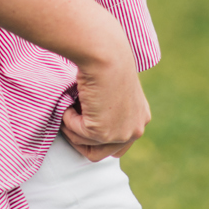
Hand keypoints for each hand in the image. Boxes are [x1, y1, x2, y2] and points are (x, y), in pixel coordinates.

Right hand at [60, 43, 151, 161]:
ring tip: (71, 104)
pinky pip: (75, 132)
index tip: (81, 123)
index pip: (117, 146)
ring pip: (85, 145)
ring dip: (72, 126)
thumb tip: (89, 121)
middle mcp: (135, 131)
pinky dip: (68, 118)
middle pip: (101, 154)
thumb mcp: (115, 90)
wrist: (106, 54)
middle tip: (70, 120)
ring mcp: (120, 134)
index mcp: (140, 119)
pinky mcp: (102, 133)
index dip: (96, 139)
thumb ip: (111, 110)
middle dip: (82, 139)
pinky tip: (73, 99)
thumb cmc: (108, 62)